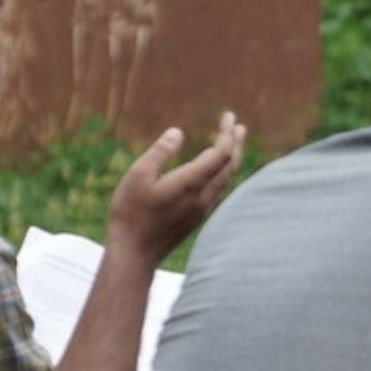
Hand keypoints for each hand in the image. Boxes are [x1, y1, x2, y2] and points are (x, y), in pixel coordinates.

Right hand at [106, 111, 247, 266]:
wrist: (135, 253)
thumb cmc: (131, 213)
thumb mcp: (138, 176)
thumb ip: (160, 153)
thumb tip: (178, 132)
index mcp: (191, 183)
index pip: (220, 153)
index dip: (227, 134)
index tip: (228, 116)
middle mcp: (204, 196)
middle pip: (229, 165)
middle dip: (236, 144)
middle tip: (239, 126)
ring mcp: (203, 208)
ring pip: (227, 179)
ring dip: (233, 159)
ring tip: (234, 144)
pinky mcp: (199, 217)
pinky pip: (220, 191)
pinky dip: (225, 174)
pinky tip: (220, 173)